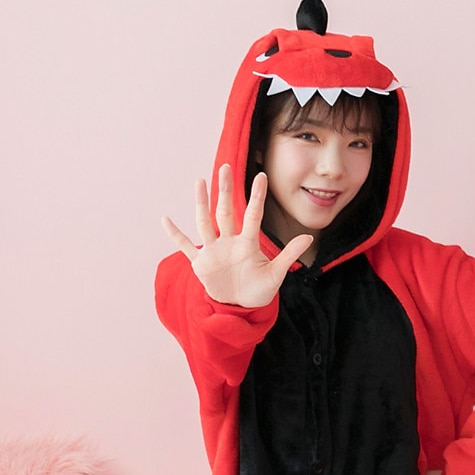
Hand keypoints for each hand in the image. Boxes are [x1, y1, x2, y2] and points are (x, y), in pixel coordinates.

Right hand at [162, 164, 312, 307]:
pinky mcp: (201, 264)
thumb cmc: (259, 290)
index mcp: (248, 244)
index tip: (261, 176)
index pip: (253, 215)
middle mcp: (229, 242)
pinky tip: (165, 219)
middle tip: (225, 167)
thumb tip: (308, 237)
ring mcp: (214, 251)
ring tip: (200, 182)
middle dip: (225, 190)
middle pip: (226, 212)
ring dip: (201, 204)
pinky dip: (175, 235)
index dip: (257, 197)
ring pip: (205, 222)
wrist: (242, 307)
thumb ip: (288, 255)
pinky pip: (185, 247)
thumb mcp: (276, 275)